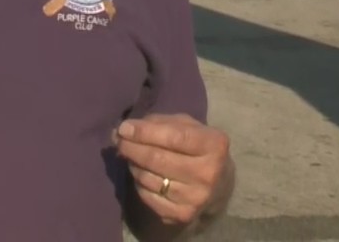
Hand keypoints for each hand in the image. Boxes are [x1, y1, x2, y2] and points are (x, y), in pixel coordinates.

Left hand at [114, 113, 231, 228]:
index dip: (144, 132)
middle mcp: (208, 173)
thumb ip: (156, 124)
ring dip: (133, 164)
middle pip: (157, 159)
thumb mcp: (186, 126)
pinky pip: (147, 196)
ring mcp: (196, 197)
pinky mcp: (183, 215)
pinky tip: (142, 174)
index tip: (123, 128)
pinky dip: (138, 183)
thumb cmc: (197, 147)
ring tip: (132, 156)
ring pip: (148, 178)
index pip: (173, 137)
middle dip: (131, 147)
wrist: (219, 185)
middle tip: (119, 141)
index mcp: (214, 145)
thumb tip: (122, 130)